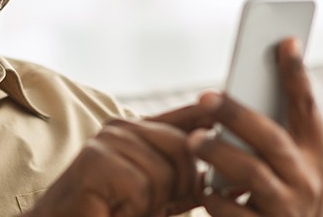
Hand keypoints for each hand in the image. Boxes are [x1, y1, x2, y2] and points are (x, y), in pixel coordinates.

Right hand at [26, 104, 213, 216]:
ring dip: (151, 205)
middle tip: (150, 206)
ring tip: (124, 209)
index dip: (210, 120)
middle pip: (184, 146)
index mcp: (136, 130)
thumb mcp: (155, 196)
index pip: (185, 116)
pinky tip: (112, 211)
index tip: (226, 130)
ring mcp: (107, 140)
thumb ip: (182, 179)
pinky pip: (141, 187)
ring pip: (164, 173)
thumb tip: (223, 174)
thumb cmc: (108, 213)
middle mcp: (121, 127)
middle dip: (180, 186)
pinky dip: (132, 210)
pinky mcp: (96, 159)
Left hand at [190, 38, 322, 215]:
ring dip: (219, 153)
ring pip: (252, 174)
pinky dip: (213, 197)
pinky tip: (200, 187)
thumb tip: (231, 98)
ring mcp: (289, 210)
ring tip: (193, 140)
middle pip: (272, 139)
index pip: (308, 109)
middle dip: (238, 114)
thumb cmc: (280, 205)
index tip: (285, 41)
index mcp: (317, 159)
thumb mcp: (291, 173)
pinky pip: (232, 212)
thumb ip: (272, 141)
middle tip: (205, 96)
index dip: (296, 75)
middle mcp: (309, 182)